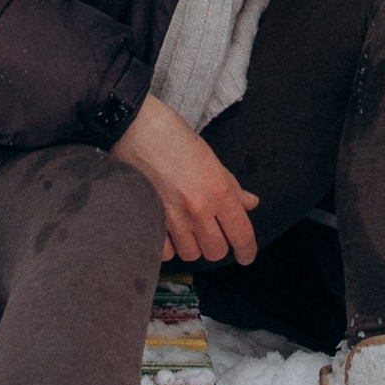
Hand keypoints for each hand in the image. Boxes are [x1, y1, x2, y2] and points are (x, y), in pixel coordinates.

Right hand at [110, 95, 259, 267]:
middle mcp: (198, 208)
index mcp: (218, 190)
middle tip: (211, 231)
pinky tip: (168, 230)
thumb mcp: (210, 157)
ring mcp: (172, 218)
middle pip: (216, 251)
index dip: (248, 250)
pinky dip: (168, 246)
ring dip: (192, 245)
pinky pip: (165, 252)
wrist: (134, 128)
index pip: (241, 233)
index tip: (247, 256)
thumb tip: (250, 204)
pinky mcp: (149, 221)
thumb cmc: (172, 137)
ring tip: (187, 227)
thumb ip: (231, 186)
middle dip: (216, 244)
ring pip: (191, 254)